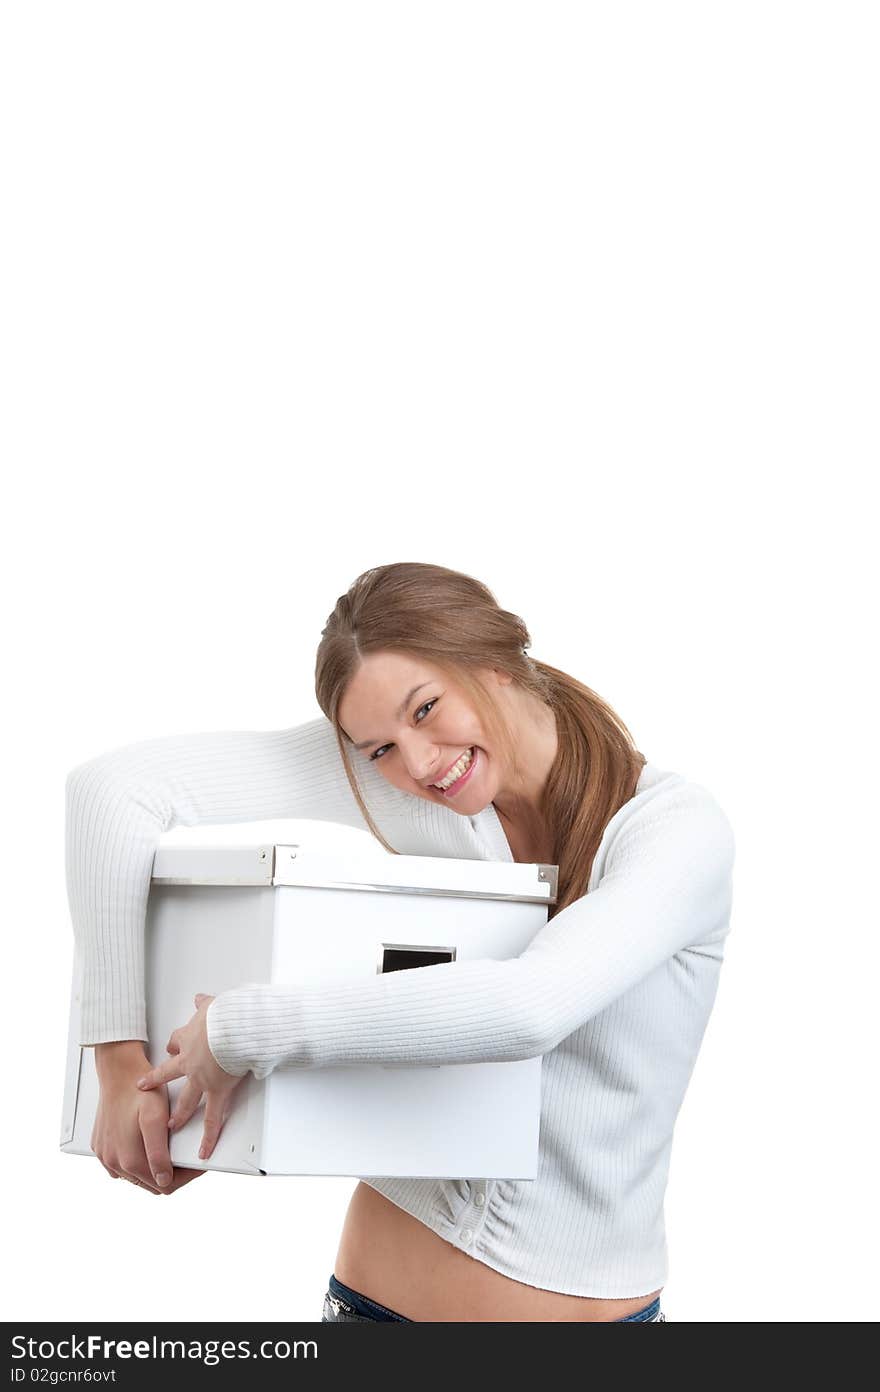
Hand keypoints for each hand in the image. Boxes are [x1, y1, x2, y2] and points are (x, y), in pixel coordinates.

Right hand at [92, 1041, 205, 1194]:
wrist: (118, 1072)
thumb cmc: (140, 1092)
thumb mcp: (156, 1119)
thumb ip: (158, 1153)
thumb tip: (163, 1180)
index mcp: (129, 1160)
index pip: (164, 1186)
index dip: (185, 1176)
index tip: (195, 1164)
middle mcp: (113, 1163)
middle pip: (150, 1183)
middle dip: (170, 1173)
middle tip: (184, 1155)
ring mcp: (105, 1156)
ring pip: (135, 1176)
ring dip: (152, 1168)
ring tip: (165, 1147)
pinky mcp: (100, 1148)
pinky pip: (120, 1165)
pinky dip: (135, 1159)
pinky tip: (145, 1145)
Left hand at [136, 993, 244, 1160]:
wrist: (233, 1028)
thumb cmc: (226, 1015)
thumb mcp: (211, 1004)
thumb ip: (204, 1003)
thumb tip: (199, 998)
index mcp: (189, 1038)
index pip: (176, 1042)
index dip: (173, 1046)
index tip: (171, 1048)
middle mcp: (190, 1061)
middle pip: (170, 1074)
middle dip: (158, 1082)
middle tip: (148, 1087)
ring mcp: (201, 1079)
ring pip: (186, 1101)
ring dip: (179, 1115)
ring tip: (171, 1126)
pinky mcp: (217, 1091)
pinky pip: (213, 1119)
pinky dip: (209, 1137)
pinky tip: (204, 1151)